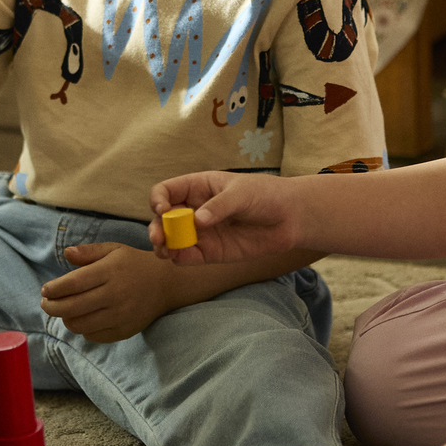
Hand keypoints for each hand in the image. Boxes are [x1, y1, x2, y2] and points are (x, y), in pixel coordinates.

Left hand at [40, 243, 176, 342]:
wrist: (167, 284)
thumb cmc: (134, 264)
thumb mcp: (114, 250)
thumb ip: (89, 252)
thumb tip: (66, 253)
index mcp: (110, 271)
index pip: (72, 284)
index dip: (53, 289)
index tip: (45, 290)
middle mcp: (115, 294)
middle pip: (72, 307)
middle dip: (52, 307)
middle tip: (46, 303)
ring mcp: (121, 315)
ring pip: (80, 325)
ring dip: (66, 319)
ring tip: (64, 311)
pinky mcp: (125, 330)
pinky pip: (94, 336)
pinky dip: (83, 329)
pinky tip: (83, 319)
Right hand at [148, 171, 302, 264]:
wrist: (289, 218)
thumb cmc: (265, 195)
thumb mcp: (242, 193)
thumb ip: (219, 206)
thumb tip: (197, 221)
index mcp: (198, 187)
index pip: (166, 191)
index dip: (158, 199)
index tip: (162, 209)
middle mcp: (194, 209)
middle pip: (163, 218)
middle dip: (156, 228)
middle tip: (158, 238)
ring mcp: (201, 232)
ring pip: (171, 240)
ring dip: (163, 246)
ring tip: (166, 251)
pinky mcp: (210, 252)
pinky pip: (187, 256)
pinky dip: (179, 258)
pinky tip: (179, 257)